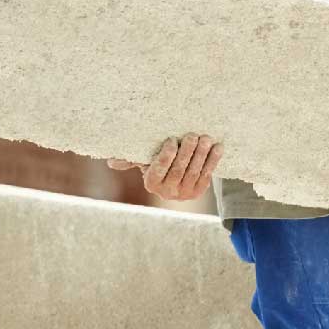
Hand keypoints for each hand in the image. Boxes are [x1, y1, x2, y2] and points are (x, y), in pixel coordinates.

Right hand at [107, 133, 223, 200]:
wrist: (178, 174)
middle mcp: (167, 192)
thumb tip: (111, 163)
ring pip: (194, 171)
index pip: (159, 169)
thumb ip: (131, 159)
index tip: (172, 140)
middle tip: (193, 135)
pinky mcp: (198, 191)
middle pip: (179, 169)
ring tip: (206, 138)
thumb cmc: (158, 160)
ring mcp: (184, 193)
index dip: (166, 155)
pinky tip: (218, 148)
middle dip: (187, 151)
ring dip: (202, 154)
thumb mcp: (145, 159)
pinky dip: (213, 161)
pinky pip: (207, 175)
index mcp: (152, 183)